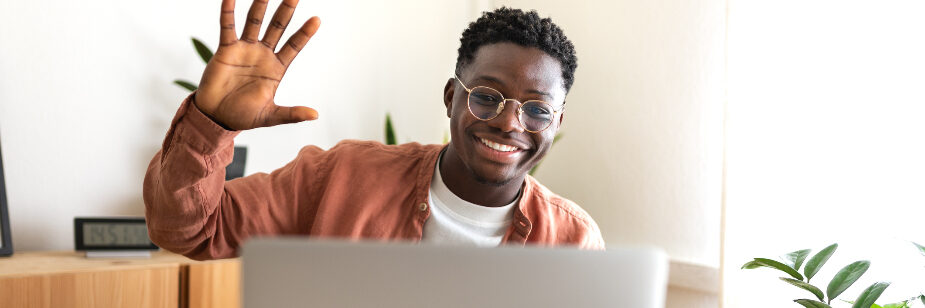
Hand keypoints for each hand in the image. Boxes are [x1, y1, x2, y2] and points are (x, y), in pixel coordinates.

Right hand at [194, 0, 320, 129]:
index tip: (317, 19)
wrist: (216, 117)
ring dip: (260, 5)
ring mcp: (245, 49)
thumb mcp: (271, 116)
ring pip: (255, 22)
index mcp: (276, 68)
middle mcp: (263, 54)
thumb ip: (291, 114)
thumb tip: (315, 115)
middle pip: (278, 27)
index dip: (304, 33)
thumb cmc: (244, 116)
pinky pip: (228, 27)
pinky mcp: (226, 49)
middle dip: (286, 11)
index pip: (294, 46)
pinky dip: (228, 13)